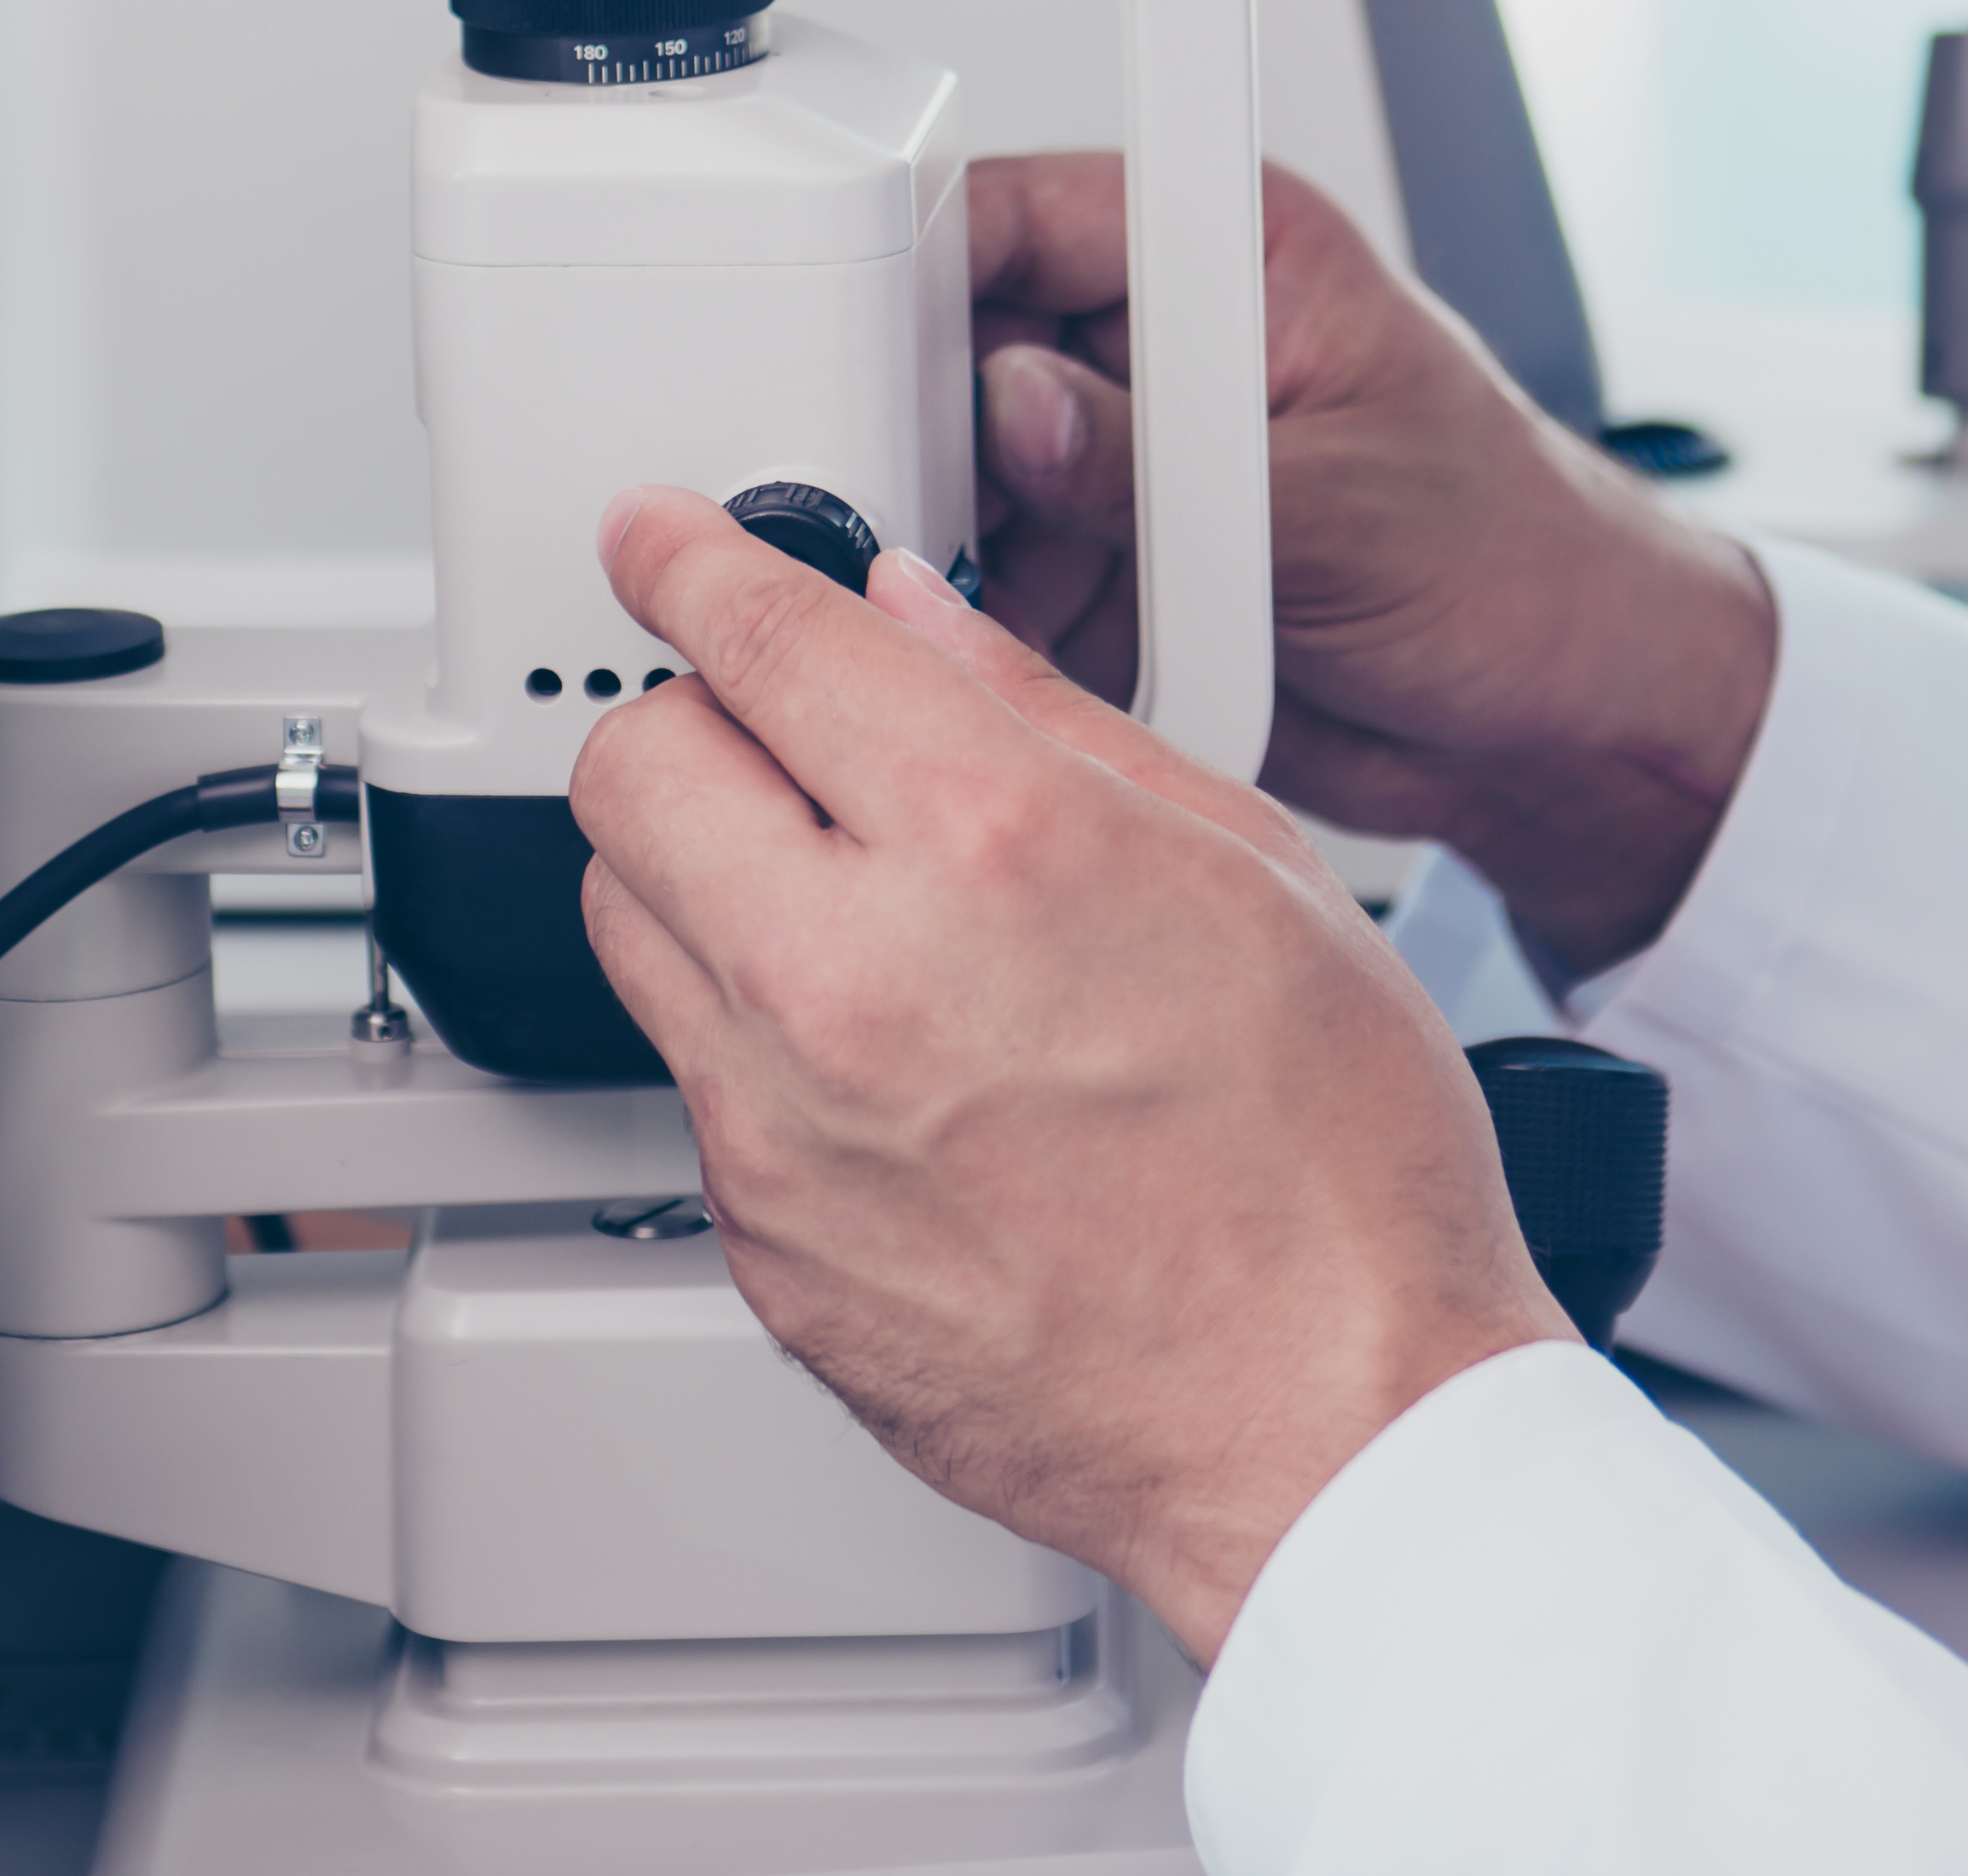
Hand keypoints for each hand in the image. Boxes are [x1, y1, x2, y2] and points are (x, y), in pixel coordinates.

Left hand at [568, 489, 1572, 1660]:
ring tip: (836, 903)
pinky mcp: (764, 1247)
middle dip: (690, 718)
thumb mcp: (1252, 868)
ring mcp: (785, 1127)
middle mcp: (852, 979)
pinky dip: (752, 1039)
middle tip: (772, 734)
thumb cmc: (1341, 1174)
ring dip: (701, 875)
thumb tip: (921, 624)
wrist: (1336, 1431)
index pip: (763, 636)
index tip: (660, 535)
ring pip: (626, 921)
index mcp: (991, 844)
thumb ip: (1051, 719)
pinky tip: (885, 1063)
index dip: (692, 556)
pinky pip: (691, 1083)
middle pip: (633, 767)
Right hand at [966, 155, 1776, 980]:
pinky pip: (999, 577)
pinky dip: (983, 623)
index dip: (927, 255)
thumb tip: (1017, 406)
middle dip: (919, 425)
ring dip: (944, 538)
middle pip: (965, 341)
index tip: (853, 328)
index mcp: (1235, 257)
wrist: (1564, 718)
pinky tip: (983, 651)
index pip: (1029, 211)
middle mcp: (1165, 345)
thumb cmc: (1519, 562)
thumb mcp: (1341, 506)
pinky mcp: (1117, 565)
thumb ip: (1160, 465)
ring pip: (963, 471)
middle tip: (884, 499)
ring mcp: (1133, 459)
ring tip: (938, 590)